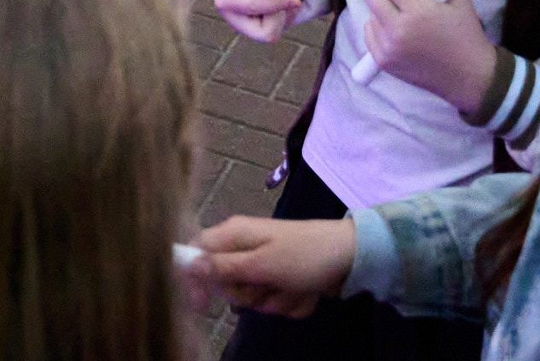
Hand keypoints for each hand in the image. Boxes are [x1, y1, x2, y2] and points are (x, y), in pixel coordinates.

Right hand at [193, 217, 356, 317]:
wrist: (353, 256)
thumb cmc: (304, 256)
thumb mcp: (262, 264)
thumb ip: (223, 267)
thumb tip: (186, 265)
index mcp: (234, 234)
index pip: (195, 253)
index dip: (193, 278)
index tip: (201, 305)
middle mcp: (244, 246)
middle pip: (225, 282)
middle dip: (247, 294)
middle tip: (265, 287)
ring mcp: (265, 263)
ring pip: (252, 295)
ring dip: (273, 300)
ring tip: (294, 288)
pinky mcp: (282, 278)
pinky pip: (274, 299)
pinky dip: (290, 301)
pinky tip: (306, 291)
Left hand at [358, 0, 495, 111]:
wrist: (469, 76)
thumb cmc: (465, 32)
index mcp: (418, 11)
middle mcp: (397, 29)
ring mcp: (387, 47)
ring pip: (369, 11)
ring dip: (384, 10)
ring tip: (407, 21)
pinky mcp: (382, 61)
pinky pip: (368, 32)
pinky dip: (381, 28)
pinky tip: (401, 35)